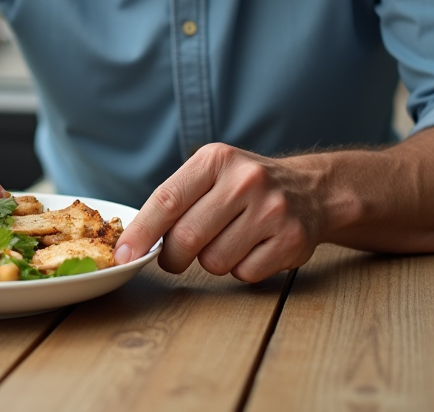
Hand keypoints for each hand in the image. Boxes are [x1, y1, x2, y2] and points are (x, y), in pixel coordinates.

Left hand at [113, 143, 326, 282]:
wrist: (310, 190)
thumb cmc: (244, 187)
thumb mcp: (211, 174)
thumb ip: (175, 200)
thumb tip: (134, 243)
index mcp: (216, 159)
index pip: (167, 200)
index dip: (141, 233)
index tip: (123, 256)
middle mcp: (245, 180)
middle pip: (187, 238)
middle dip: (174, 256)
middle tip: (176, 256)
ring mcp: (272, 210)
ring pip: (215, 261)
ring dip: (212, 261)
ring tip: (228, 240)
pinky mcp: (291, 240)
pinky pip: (245, 273)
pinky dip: (242, 269)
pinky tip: (253, 248)